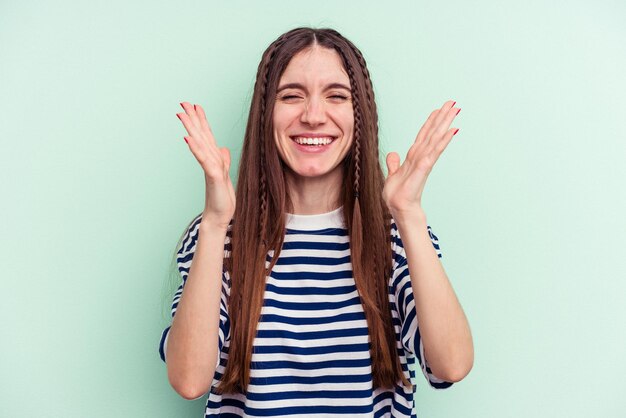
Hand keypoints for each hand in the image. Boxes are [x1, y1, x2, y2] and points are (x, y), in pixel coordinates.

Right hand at [177, 102, 235, 228]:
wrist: (219, 216)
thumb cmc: (222, 199)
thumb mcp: (226, 176)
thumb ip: (223, 161)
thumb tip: (222, 148)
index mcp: (213, 159)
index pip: (206, 136)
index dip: (202, 121)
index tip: (196, 106)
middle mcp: (209, 161)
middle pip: (200, 136)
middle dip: (192, 119)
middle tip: (183, 103)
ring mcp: (210, 167)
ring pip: (200, 144)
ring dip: (191, 129)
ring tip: (183, 115)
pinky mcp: (213, 176)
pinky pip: (204, 159)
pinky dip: (197, 148)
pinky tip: (189, 138)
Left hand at [382, 100, 459, 217]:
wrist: (400, 210)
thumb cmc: (398, 196)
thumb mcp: (392, 176)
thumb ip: (394, 164)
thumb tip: (393, 154)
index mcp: (413, 157)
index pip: (423, 135)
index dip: (430, 122)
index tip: (438, 109)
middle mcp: (421, 157)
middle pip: (432, 133)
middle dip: (442, 118)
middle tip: (453, 103)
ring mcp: (424, 162)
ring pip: (435, 139)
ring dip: (445, 124)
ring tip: (455, 111)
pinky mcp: (424, 169)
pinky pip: (434, 152)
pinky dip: (442, 141)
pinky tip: (451, 131)